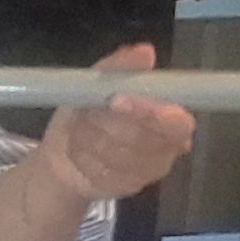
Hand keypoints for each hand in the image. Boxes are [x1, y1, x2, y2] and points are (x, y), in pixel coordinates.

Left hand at [36, 44, 196, 201]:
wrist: (64, 154)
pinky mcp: (126, 188)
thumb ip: (121, 66)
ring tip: (80, 129)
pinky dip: (82, 157)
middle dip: (106, 122)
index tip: (115, 100)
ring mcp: (149, 171)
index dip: (147, 111)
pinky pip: (102, 173)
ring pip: (118, 156)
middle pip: (143, 138)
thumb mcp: (96, 82)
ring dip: (89, 138)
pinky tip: (79, 150)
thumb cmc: (89, 112)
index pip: (175, 121)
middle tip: (86, 112)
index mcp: (171, 116)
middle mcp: (168, 147)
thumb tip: (146, 52)